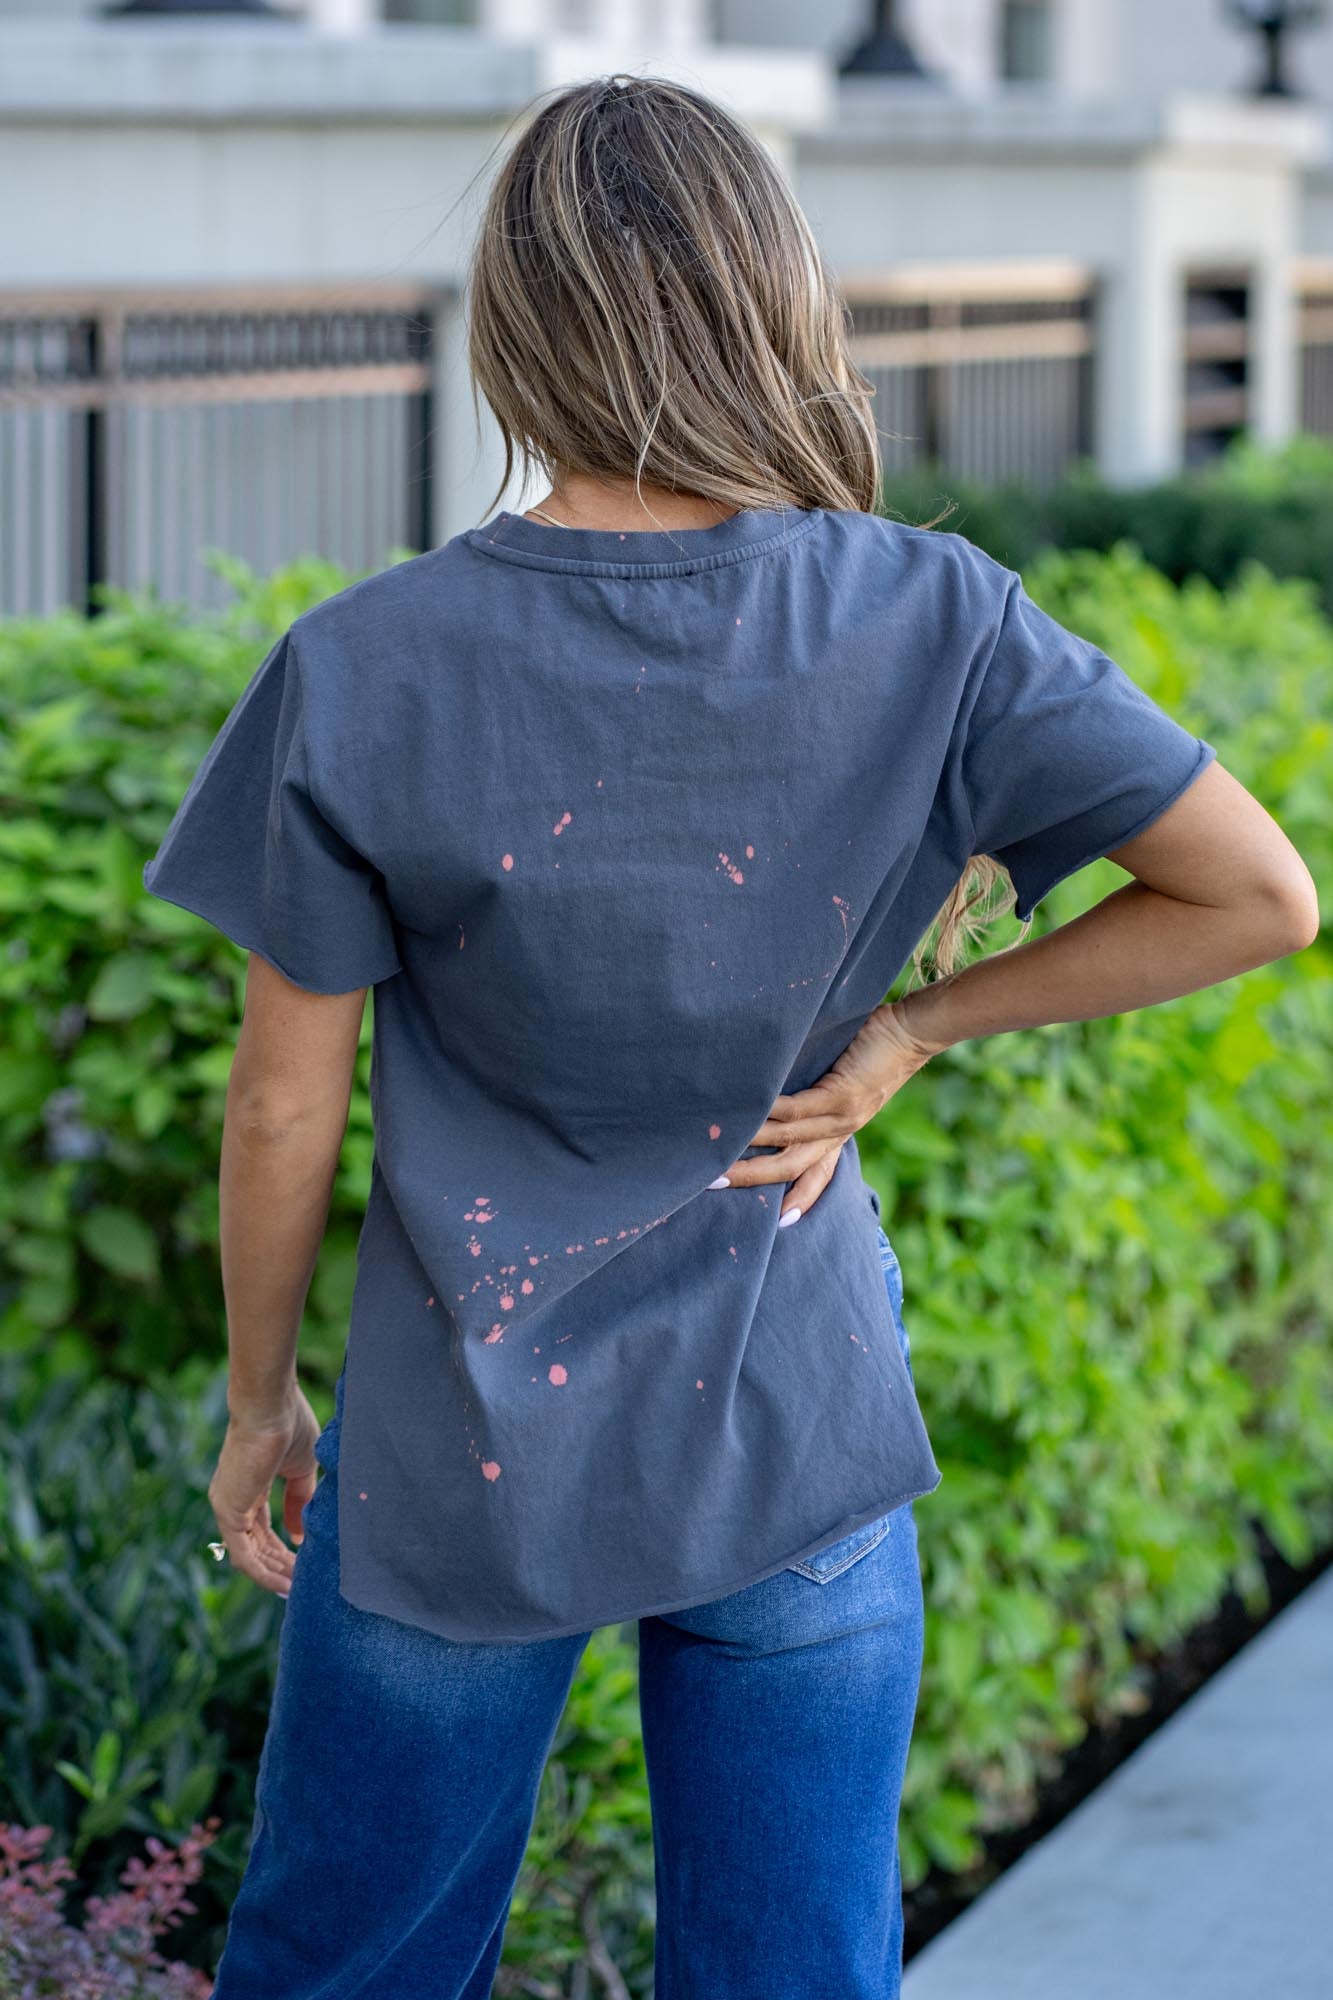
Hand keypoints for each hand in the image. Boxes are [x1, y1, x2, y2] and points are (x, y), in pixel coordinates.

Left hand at [208, 1384, 321, 1598]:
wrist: (270, 1407)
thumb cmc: (288, 1426)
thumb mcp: (300, 1469)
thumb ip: (298, 1501)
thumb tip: (299, 1535)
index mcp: (248, 1487)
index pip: (262, 1529)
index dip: (282, 1549)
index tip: (303, 1564)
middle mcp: (233, 1500)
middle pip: (255, 1545)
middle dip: (279, 1565)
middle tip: (302, 1582)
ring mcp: (227, 1507)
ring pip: (248, 1554)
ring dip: (272, 1573)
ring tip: (296, 1588)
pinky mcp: (227, 1512)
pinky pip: (243, 1555)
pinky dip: (262, 1572)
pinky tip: (282, 1583)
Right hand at [714, 997, 948, 1224]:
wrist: (913, 1032)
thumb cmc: (875, 1050)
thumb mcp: (843, 1082)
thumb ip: (814, 1094)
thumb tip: (768, 1093)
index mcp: (841, 1132)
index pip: (817, 1175)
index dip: (797, 1200)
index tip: (775, 1224)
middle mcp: (841, 1132)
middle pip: (793, 1169)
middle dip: (751, 1179)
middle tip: (711, 1184)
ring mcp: (843, 1117)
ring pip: (789, 1143)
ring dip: (750, 1146)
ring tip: (715, 1147)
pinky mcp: (843, 1095)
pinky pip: (798, 1109)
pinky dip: (769, 1112)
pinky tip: (747, 1110)